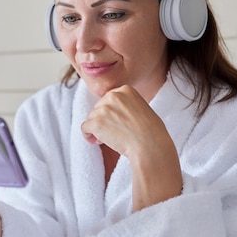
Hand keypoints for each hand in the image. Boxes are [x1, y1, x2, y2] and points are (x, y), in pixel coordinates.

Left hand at [81, 86, 182, 209]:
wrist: (150, 147)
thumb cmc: (151, 133)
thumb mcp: (142, 109)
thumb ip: (127, 105)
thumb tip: (113, 112)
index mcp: (126, 90)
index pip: (109, 99)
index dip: (110, 112)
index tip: (115, 122)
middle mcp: (113, 96)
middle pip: (98, 107)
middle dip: (102, 119)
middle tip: (112, 132)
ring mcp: (104, 109)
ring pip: (91, 117)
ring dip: (96, 128)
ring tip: (107, 139)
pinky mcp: (96, 122)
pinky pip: (84, 127)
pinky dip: (87, 135)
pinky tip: (95, 141)